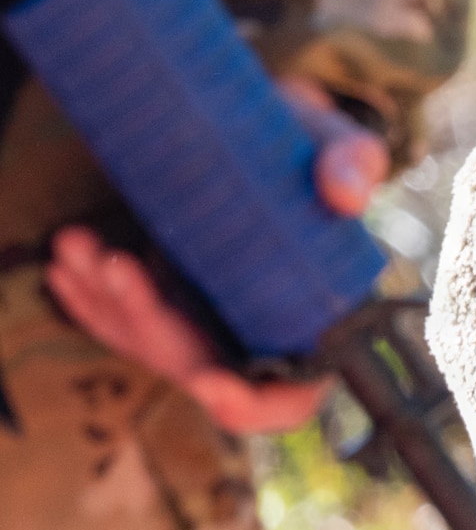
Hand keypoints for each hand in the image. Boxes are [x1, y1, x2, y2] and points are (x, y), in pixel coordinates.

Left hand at [45, 74, 389, 434]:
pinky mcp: (161, 302)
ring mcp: (200, 323)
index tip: (213, 384)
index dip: (252, 403)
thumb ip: (354, 161)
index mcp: (311, 321)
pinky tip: (67, 262)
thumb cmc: (309, 146)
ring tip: (77, 245)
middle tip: (117, 266)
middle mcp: (250, 336)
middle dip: (146, 322)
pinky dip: (88, 297)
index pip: (287, 397)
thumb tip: (346, 196)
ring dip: (105, 302)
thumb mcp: (338, 142)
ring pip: (147, 341)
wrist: (259, 126)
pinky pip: (119, 319)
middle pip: (193, 366)